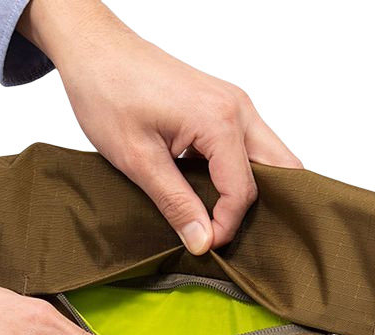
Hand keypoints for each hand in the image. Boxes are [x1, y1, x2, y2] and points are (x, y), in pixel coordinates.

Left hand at [19, 0, 301, 253]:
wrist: (94, 49)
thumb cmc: (108, 92)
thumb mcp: (137, 160)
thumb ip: (176, 203)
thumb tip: (203, 242)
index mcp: (219, 121)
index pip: (244, 191)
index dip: (226, 226)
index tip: (203, 245)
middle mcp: (238, 109)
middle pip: (280, 170)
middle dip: (259, 209)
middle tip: (224, 234)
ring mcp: (234, 105)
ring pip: (269, 158)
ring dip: (250, 190)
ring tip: (217, 216)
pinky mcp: (223, 106)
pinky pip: (249, 147)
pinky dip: (240, 173)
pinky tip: (211, 192)